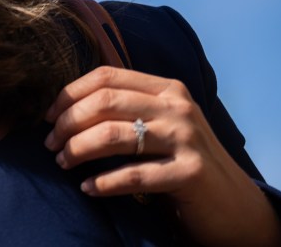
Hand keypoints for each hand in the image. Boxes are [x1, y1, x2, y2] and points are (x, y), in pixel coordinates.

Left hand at [44, 66, 280, 246]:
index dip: (70, 94)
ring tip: (63, 162)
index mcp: (166, 88)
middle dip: (68, 123)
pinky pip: (133, 174)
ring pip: (113, 135)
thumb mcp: (159, 123)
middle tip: (50, 144)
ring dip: (78, 149)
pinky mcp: (190, 173)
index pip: (106, 76)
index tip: (48, 116)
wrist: (232, 204)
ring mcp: (186, 138)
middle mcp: (177, 107)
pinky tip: (87, 188)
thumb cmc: (181, 160)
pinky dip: (103, 181)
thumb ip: (126, 108)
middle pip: (105, 102)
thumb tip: (64, 107)